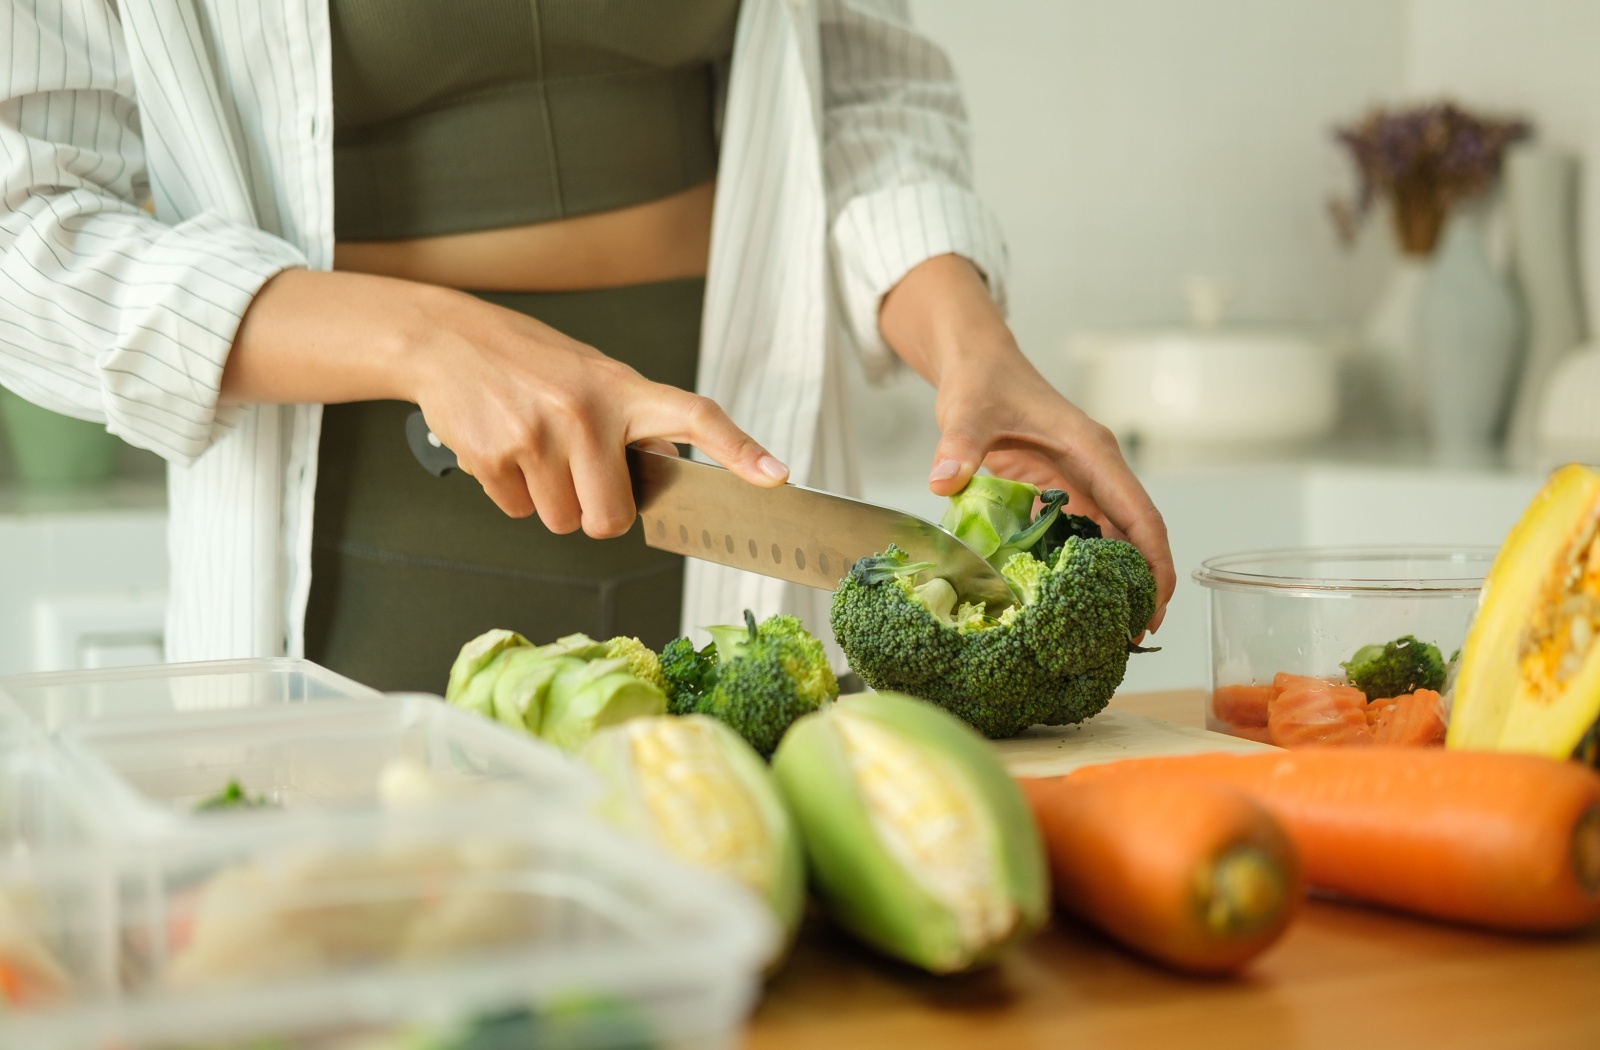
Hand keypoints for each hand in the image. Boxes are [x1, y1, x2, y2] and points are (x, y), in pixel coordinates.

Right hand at [225, 269, 787, 536]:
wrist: (447, 340)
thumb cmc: (532, 363)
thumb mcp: (594, 376)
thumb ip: (633, 423)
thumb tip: (665, 474)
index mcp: (623, 388)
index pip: (695, 417)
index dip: (738, 449)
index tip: (776, 476)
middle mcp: (586, 411)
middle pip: (610, 519)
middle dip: (595, 512)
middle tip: (577, 476)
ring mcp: (538, 434)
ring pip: (561, 521)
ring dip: (549, 501)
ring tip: (534, 451)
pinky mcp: (494, 455)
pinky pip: (517, 512)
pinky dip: (510, 493)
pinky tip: (503, 448)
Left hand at [878, 255, 1174, 631]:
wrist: (977, 363)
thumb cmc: (982, 381)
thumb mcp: (967, 411)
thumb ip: (959, 445)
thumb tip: (943, 480)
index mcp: (1091, 452)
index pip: (1139, 513)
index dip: (1153, 561)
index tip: (1155, 603)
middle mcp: (1096, 470)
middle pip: (1135, 535)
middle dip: (1141, 585)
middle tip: (1131, 637)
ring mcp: (1080, 482)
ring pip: (1111, 540)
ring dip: (1113, 582)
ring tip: (1105, 632)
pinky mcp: (1059, 492)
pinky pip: (1080, 536)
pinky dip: (1081, 568)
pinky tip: (1069, 602)